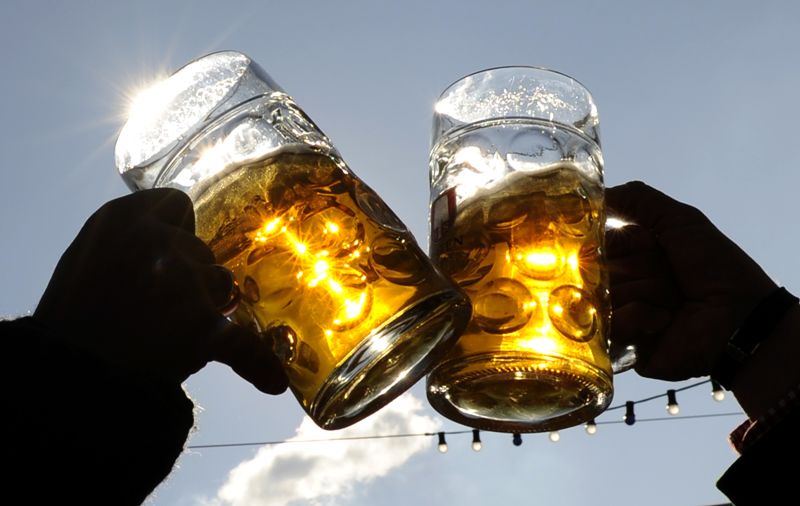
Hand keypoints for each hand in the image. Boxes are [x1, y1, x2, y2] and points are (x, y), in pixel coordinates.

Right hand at [34, 188, 287, 391]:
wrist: (69, 376)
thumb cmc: (70, 321)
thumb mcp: (87, 260)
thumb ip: (129, 241)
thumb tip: (167, 243)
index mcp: (122, 218)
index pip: (174, 204)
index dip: (176, 230)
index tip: (164, 254)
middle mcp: (157, 242)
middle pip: (200, 249)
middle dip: (192, 277)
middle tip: (162, 308)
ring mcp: (184, 282)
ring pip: (222, 285)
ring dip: (211, 307)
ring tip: (176, 335)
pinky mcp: (205, 327)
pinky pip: (244, 344)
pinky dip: (257, 363)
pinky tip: (271, 380)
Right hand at [606, 181, 776, 380]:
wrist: (740, 318)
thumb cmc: (714, 267)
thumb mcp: (681, 220)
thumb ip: (638, 200)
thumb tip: (596, 192)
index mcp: (634, 257)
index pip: (597, 244)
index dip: (610, 242)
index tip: (635, 244)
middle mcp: (625, 285)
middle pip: (596, 271)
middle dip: (631, 269)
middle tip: (662, 274)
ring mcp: (622, 317)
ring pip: (602, 298)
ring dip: (641, 293)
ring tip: (672, 301)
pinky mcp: (625, 347)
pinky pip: (612, 326)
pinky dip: (640, 318)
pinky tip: (664, 321)